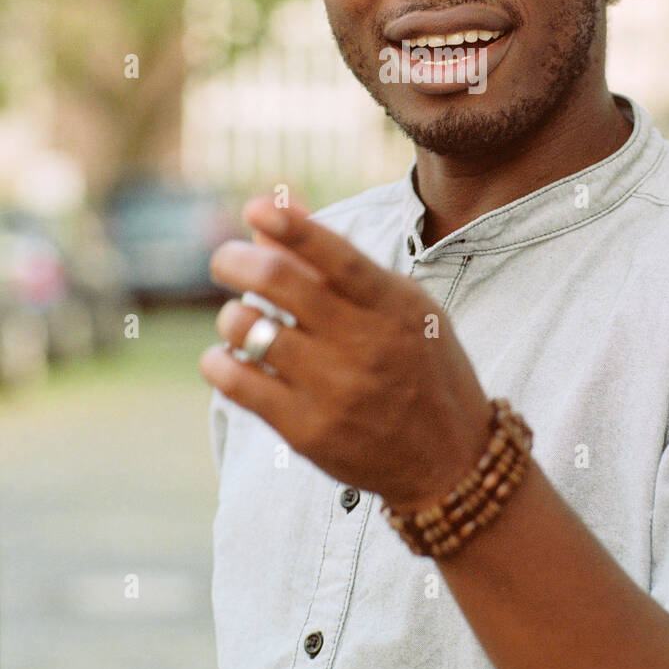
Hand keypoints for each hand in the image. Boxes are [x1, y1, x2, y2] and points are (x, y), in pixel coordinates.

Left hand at [199, 197, 491, 512]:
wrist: (450, 461)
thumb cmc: (420, 366)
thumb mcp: (400, 305)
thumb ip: (340, 260)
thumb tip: (278, 211)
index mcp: (393, 306)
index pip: (337, 257)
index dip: (292, 227)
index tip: (255, 207)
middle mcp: (364, 344)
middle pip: (279, 282)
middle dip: (235, 261)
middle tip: (224, 260)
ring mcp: (334, 390)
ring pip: (248, 329)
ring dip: (232, 315)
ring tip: (240, 319)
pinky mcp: (306, 432)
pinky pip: (237, 382)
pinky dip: (219, 360)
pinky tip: (226, 357)